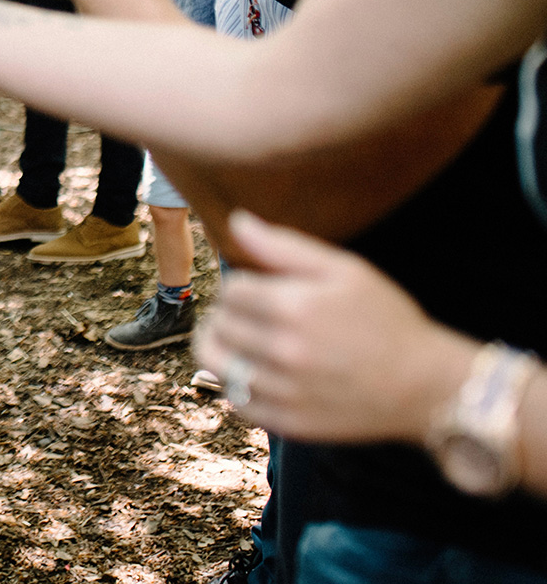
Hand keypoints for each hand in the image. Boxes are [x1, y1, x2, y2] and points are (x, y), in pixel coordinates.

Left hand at [194, 210, 475, 443]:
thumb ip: (283, 246)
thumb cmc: (386, 320)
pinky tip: (258, 374)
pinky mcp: (288, 423)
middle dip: (230, 314)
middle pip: (220, 324)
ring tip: (241, 342)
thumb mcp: (345, 270)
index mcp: (293, 307)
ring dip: (222, 348)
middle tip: (252, 315)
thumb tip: (236, 220)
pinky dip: (237, 386)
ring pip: (217, 363)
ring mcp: (284, 391)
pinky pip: (237, 402)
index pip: (231, 289)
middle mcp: (283, 351)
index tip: (260, 290)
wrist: (427, 386)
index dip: (242, 285)